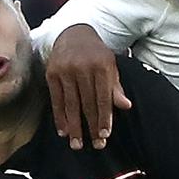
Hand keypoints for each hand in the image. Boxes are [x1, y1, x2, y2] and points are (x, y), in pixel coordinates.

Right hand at [46, 24, 130, 149]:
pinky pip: (56, 100)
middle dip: (91, 126)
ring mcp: (65, 70)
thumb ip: (116, 87)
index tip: (105, 135)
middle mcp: (83, 68)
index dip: (104, 117)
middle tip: (95, 145)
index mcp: (101, 65)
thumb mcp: (110, 66)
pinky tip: (63, 131)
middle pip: (88, 103)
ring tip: (77, 144)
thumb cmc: (96, 54)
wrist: (73, 33)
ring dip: (74, 126)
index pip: (103, 97)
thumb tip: (126, 106)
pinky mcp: (52, 74)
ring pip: (71, 104)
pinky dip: (60, 117)